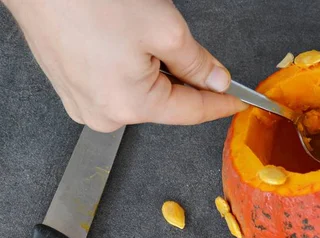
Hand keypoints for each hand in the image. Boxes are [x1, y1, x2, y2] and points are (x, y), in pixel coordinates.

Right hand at [4, 0, 245, 131]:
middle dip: (188, 82)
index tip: (239, 102)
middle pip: (166, 104)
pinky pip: (116, 86)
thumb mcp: (165, 30)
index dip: (221, 105)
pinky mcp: (70, 86)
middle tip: (202, 59)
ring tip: (150, 38)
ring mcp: (82, 102)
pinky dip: (134, 69)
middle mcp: (102, 114)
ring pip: (141, 94)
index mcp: (129, 106)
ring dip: (159, 73)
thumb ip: (197, 63)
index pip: (191, 112)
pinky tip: (130, 44)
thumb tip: (215, 80)